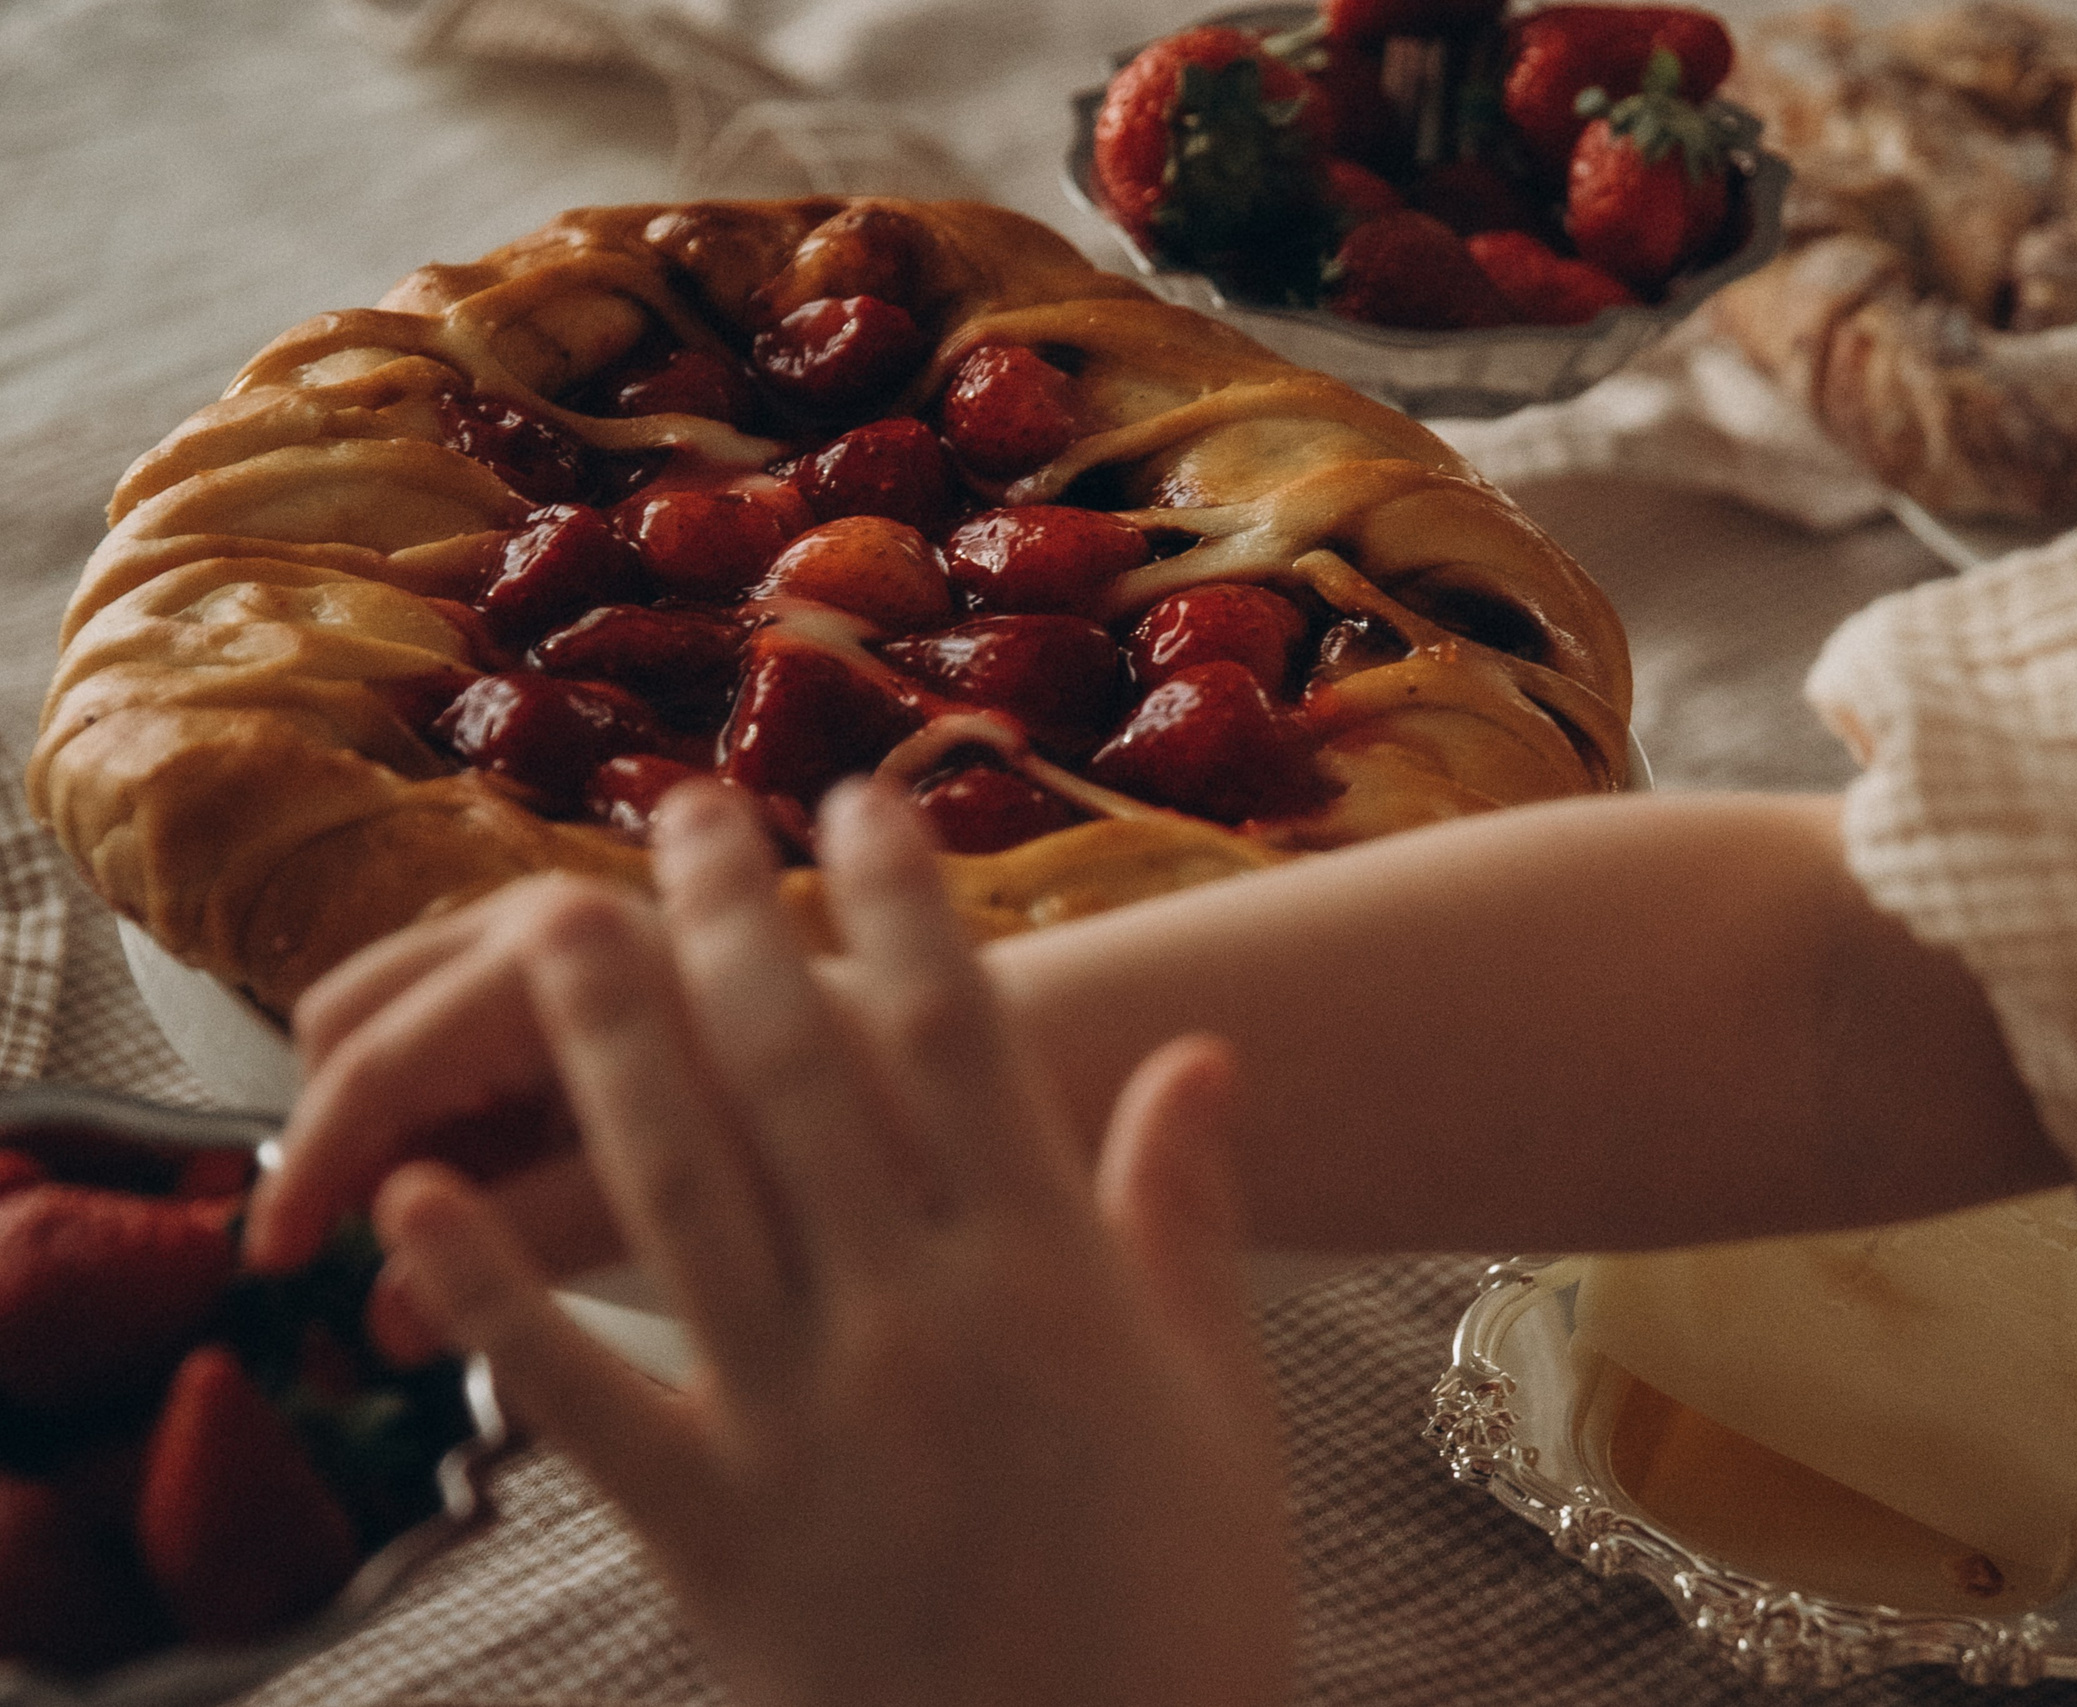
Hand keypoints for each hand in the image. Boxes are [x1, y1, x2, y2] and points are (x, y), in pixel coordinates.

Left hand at [360, 782, 1293, 1706]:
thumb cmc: (1187, 1601)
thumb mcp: (1224, 1395)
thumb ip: (1194, 1211)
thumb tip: (1206, 1055)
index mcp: (1054, 1275)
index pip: (967, 1037)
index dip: (908, 902)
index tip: (861, 799)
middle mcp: (919, 1321)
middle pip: (801, 1074)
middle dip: (735, 922)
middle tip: (681, 814)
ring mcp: (803, 1424)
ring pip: (676, 1189)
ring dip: (604, 1041)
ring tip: (551, 920)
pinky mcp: (712, 1534)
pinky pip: (578, 1394)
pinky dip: (485, 1290)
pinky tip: (409, 1198)